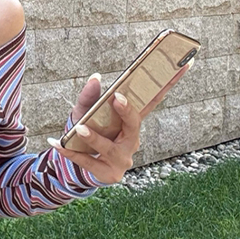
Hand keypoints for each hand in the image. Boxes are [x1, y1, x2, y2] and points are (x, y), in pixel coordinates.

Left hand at [48, 61, 193, 184]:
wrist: (76, 166)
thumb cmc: (86, 134)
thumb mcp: (84, 112)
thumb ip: (89, 97)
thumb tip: (94, 78)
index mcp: (130, 123)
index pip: (152, 102)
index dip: (169, 85)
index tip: (183, 64)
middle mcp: (132, 141)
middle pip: (134, 125)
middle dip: (127, 112)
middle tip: (117, 98)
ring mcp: (122, 159)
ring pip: (109, 147)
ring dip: (94, 138)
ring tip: (78, 127)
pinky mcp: (109, 174)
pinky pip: (88, 162)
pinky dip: (71, 152)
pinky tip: (56, 143)